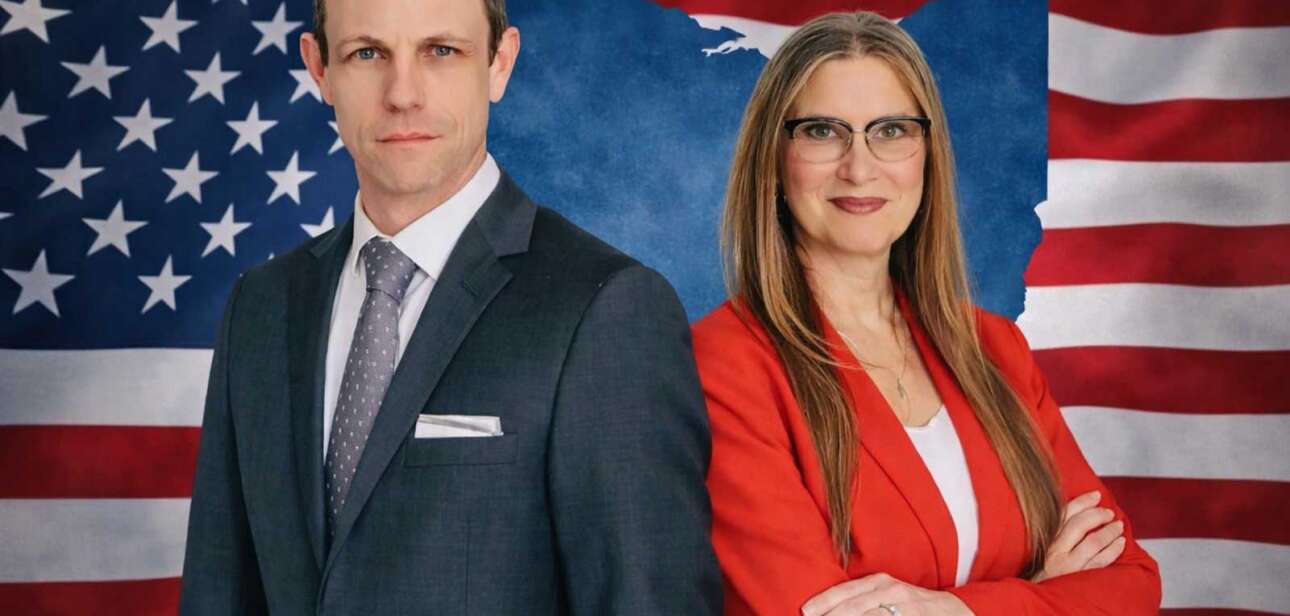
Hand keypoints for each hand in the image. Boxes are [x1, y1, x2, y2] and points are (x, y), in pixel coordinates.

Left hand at [801, 573, 972, 615]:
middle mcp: (890, 591)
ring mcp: (905, 606)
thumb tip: (826, 611)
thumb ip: (860, 599)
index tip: (806, 611)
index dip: (824, 602)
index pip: (845, 591)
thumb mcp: (885, 593)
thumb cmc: (909, 604)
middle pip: (855, 607)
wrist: (952, 610)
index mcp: (879, 582)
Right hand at [1030, 490, 1126, 582]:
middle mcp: (1055, 551)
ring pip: (1093, 542)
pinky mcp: (1080, 578)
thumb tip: (1074, 514)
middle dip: (1098, 514)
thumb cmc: (1038, 575)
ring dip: (1109, 531)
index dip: (1082, 502)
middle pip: (1079, 525)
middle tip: (1109, 512)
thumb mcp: (1039, 550)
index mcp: (1044, 539)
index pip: (1064, 514)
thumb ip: (1052, 533)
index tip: (1095, 495)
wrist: (1035, 600)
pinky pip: (1101, 561)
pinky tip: (1120, 543)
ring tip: (1118, 525)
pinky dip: (1113, 549)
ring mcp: (1068, 565)